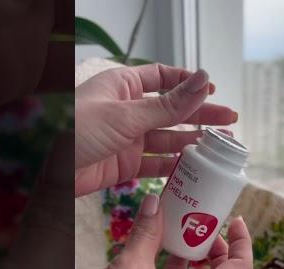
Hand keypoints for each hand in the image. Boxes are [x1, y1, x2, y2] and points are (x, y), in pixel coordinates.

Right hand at [74, 194, 252, 268]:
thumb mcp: (131, 268)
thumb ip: (146, 233)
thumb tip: (155, 202)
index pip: (240, 268)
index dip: (242, 241)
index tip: (233, 219)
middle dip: (212, 243)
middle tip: (196, 219)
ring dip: (189, 254)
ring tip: (174, 227)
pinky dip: (170, 267)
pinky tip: (153, 249)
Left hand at [75, 64, 237, 195]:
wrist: (53, 175)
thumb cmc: (79, 133)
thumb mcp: (127, 116)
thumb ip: (168, 104)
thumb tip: (202, 80)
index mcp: (122, 86)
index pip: (162, 78)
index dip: (188, 83)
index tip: (212, 90)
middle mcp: (127, 111)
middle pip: (171, 110)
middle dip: (200, 116)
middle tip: (229, 122)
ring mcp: (127, 138)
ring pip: (167, 138)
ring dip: (192, 142)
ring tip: (220, 147)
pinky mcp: (125, 164)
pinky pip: (155, 164)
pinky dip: (174, 166)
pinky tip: (194, 167)